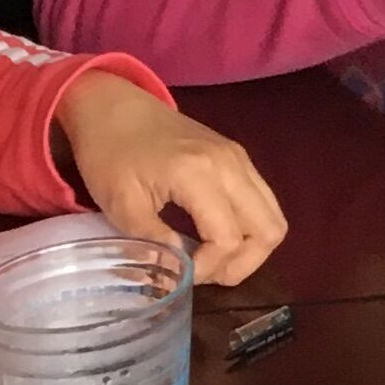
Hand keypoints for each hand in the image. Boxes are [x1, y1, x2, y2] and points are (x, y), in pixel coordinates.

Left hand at [51, 73, 288, 287]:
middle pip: (269, 230)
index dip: (210, 268)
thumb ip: (153, 241)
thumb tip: (180, 272)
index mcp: (198, 174)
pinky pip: (262, 202)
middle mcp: (231, 164)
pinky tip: (215, 236)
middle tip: (208, 275)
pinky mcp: (238, 157)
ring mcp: (239, 158)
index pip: (228, 238)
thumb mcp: (121, 204)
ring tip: (215, 260)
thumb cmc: (111, 154)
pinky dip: (249, 228)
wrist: (114, 107)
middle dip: (243, 265)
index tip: (182, 276)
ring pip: (273, 218)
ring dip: (251, 248)